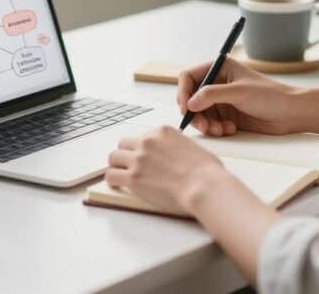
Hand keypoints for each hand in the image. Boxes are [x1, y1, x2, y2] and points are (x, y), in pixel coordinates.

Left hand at [105, 126, 228, 215]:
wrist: (205, 187)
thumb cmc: (207, 172)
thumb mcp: (194, 147)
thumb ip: (178, 147)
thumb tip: (177, 155)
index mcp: (162, 132)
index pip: (143, 137)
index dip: (143, 149)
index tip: (146, 158)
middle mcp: (148, 142)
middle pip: (124, 144)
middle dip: (126, 154)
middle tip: (130, 166)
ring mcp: (138, 159)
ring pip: (113, 157)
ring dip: (116, 166)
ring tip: (121, 174)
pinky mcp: (133, 178)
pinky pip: (111, 175)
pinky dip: (112, 180)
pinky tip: (117, 184)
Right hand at [176, 58, 298, 136]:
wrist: (291, 114)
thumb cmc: (270, 96)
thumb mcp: (239, 92)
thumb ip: (212, 95)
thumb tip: (189, 103)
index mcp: (220, 68)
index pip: (189, 77)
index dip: (183, 92)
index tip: (185, 109)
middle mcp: (218, 83)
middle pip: (191, 98)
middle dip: (195, 113)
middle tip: (203, 126)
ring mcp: (222, 100)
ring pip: (200, 113)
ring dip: (206, 124)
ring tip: (220, 130)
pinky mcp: (227, 115)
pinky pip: (211, 123)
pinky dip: (216, 129)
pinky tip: (231, 129)